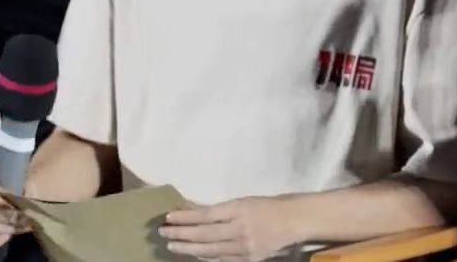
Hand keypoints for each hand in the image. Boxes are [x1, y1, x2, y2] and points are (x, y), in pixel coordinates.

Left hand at [160, 196, 293, 260]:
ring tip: (172, 245)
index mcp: (240, 209)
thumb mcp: (243, 201)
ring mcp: (243, 246)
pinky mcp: (247, 259)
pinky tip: (193, 253)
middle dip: (180, 234)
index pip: (206, 215)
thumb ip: (219, 209)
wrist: (294, 221)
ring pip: (208, 250)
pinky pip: (220, 259)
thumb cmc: (268, 206)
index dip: (185, 217)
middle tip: (162, 232)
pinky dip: (204, 256)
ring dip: (187, 248)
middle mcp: (240, 228)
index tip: (168, 217)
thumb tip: (191, 209)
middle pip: (203, 234)